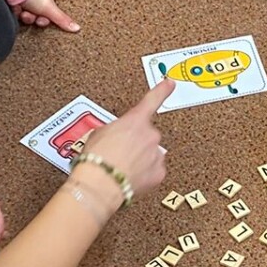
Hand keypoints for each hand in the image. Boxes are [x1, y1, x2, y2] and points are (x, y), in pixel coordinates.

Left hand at [18, 0, 79, 31]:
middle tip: (30, 15)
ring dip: (25, 17)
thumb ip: (62, 19)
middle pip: (37, 17)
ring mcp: (25, 1)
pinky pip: (17, 15)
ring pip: (27, 17)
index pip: (49, 14)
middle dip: (33, 19)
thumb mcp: (50, 9)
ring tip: (22, 11)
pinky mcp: (14, 3)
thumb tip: (77, 28)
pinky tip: (16, 8)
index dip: (45, 20)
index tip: (41, 20)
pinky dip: (16, 13)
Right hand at [86, 78, 173, 196]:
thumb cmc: (97, 158)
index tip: (170, 83)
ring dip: (139, 158)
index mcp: (135, 120)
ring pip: (150, 153)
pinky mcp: (158, 173)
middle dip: (136, 142)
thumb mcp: (99, 133)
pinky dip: (143, 174)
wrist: (101, 182)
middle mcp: (150, 135)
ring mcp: (156, 154)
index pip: (152, 99)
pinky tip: (130, 176)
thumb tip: (115, 134)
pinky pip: (153, 170)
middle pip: (147, 135)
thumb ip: (114, 128)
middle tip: (119, 152)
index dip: (162, 90)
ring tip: (121, 167)